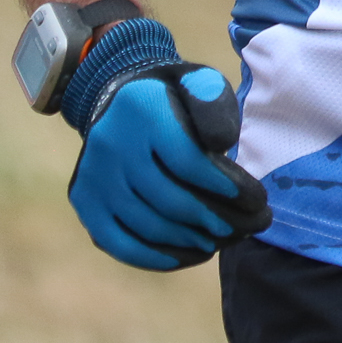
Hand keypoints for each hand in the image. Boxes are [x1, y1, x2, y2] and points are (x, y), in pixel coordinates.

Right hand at [68, 56, 271, 269]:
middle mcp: (109, 143)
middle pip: (168, 200)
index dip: (225, 186)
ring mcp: (91, 176)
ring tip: (224, 239)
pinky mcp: (84, 202)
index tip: (257, 200)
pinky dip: (158, 257)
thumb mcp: (198, 84)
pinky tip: (192, 254)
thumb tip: (221, 143)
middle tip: (248, 227)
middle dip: (216, 220)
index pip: (187, 160)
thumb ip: (214, 106)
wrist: (118, 100)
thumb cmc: (172, 98)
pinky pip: (120, 243)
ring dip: (192, 241)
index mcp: (141, 108)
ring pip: (147, 226)